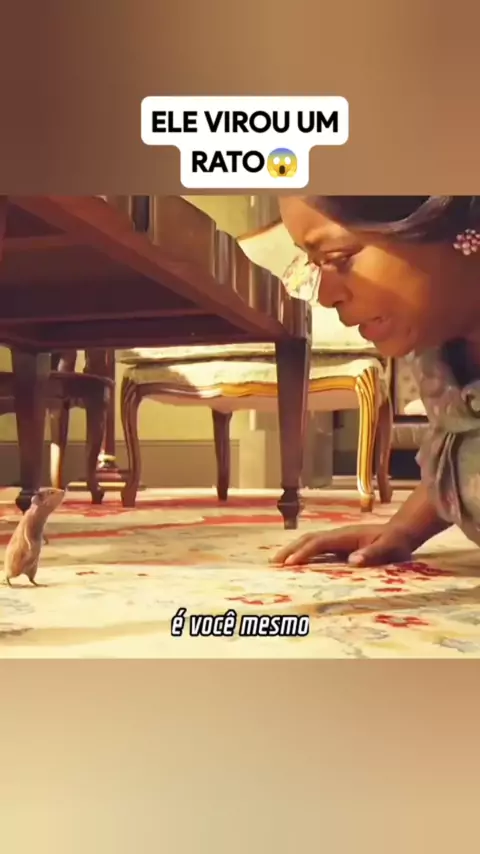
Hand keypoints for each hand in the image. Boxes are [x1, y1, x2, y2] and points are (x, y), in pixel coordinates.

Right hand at [271, 524, 413, 567]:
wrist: (402, 532)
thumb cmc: (396, 542)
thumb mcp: (390, 549)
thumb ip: (374, 554)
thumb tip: (352, 560)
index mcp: (346, 536)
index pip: (319, 543)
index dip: (304, 552)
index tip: (289, 563)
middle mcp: (339, 535)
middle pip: (309, 539)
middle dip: (291, 549)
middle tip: (274, 563)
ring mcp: (338, 538)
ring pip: (310, 541)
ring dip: (293, 549)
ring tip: (278, 561)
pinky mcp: (340, 544)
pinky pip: (317, 547)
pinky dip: (303, 551)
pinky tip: (297, 560)